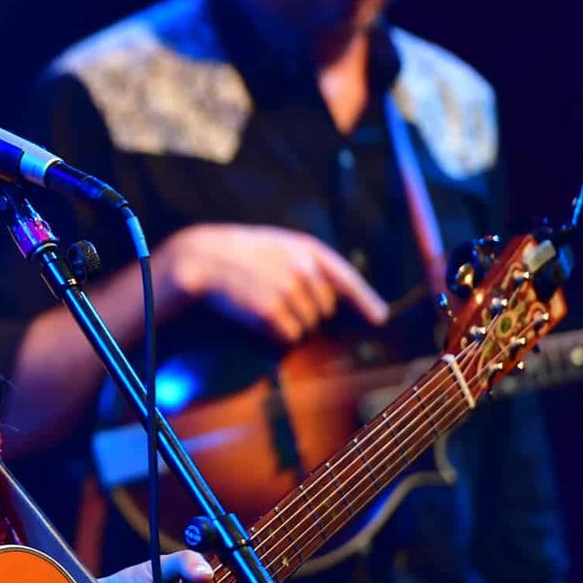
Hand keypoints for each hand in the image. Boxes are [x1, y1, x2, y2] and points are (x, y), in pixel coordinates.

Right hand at [158, 223, 387, 344]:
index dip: (365, 300)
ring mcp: (289, 291)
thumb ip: (305, 264)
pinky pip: (288, 337)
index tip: (378, 317)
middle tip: (279, 303)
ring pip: (307, 326)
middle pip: (324, 310)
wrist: (203, 259)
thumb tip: (329, 300)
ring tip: (263, 307)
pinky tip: (258, 320)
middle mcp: (304, 270)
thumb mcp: (276, 246)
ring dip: (290, 325)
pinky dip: (276, 336)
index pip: (345, 278)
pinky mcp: (272, 312)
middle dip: (308, 313)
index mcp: (307, 250)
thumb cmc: (239, 255)